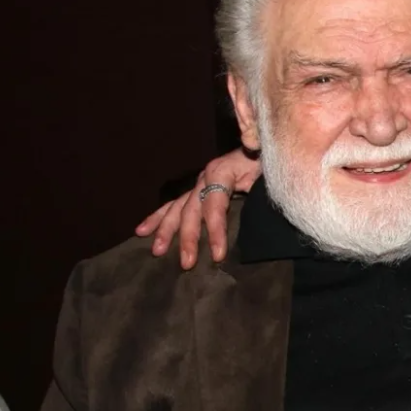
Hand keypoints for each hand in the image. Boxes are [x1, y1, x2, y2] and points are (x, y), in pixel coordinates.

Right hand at [136, 148, 261, 267]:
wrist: (267, 147)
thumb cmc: (269, 164)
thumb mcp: (269, 174)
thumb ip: (260, 189)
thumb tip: (257, 208)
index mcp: (223, 170)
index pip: (214, 204)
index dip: (215, 231)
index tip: (218, 255)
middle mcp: (206, 176)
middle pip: (191, 209)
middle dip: (188, 238)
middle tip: (186, 264)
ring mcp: (199, 183)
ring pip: (177, 208)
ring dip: (166, 230)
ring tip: (157, 250)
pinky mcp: (197, 190)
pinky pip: (174, 205)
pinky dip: (158, 218)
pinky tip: (142, 231)